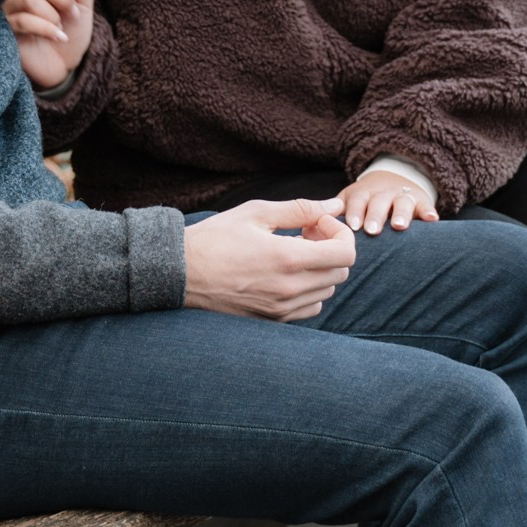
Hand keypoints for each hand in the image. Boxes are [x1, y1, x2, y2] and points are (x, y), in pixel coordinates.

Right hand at [1, 0, 95, 91]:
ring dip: (53, 14)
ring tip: (62, 27)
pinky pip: (23, 20)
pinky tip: (59, 37)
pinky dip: (46, 28)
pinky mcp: (5, 29)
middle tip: (73, 14)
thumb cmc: (69, 33)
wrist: (62, 65)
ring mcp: (10, 8)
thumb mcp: (82, 6)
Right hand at [183, 198, 357, 320]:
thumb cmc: (216, 238)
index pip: (346, 253)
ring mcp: (282, 308)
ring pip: (327, 290)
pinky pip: (310, 307)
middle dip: (331, 247)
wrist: (181, 273)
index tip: (316, 223)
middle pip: (341, 271)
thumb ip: (301, 209)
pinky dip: (309, 289)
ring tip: (294, 252)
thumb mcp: (257, 213)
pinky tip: (287, 274)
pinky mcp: (273, 320)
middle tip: (306, 233)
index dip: (340, 233)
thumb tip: (336, 205)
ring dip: (321, 268)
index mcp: (288, 259)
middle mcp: (289, 289)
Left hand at [340, 171, 437, 235]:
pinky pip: (425, 206)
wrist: (393, 179)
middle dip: (375, 216)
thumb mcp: (350, 200)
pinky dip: (428, 212)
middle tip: (372, 230)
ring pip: (402, 203)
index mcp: (362, 193)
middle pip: (378, 202)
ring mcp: (402, 196)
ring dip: (401, 214)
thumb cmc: (365, 202)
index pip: (357, 201)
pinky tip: (432, 219)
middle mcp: (382, 193)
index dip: (354, 212)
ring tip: (399, 226)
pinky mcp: (421, 201)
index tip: (352, 226)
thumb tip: (312, 230)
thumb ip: (335, 214)